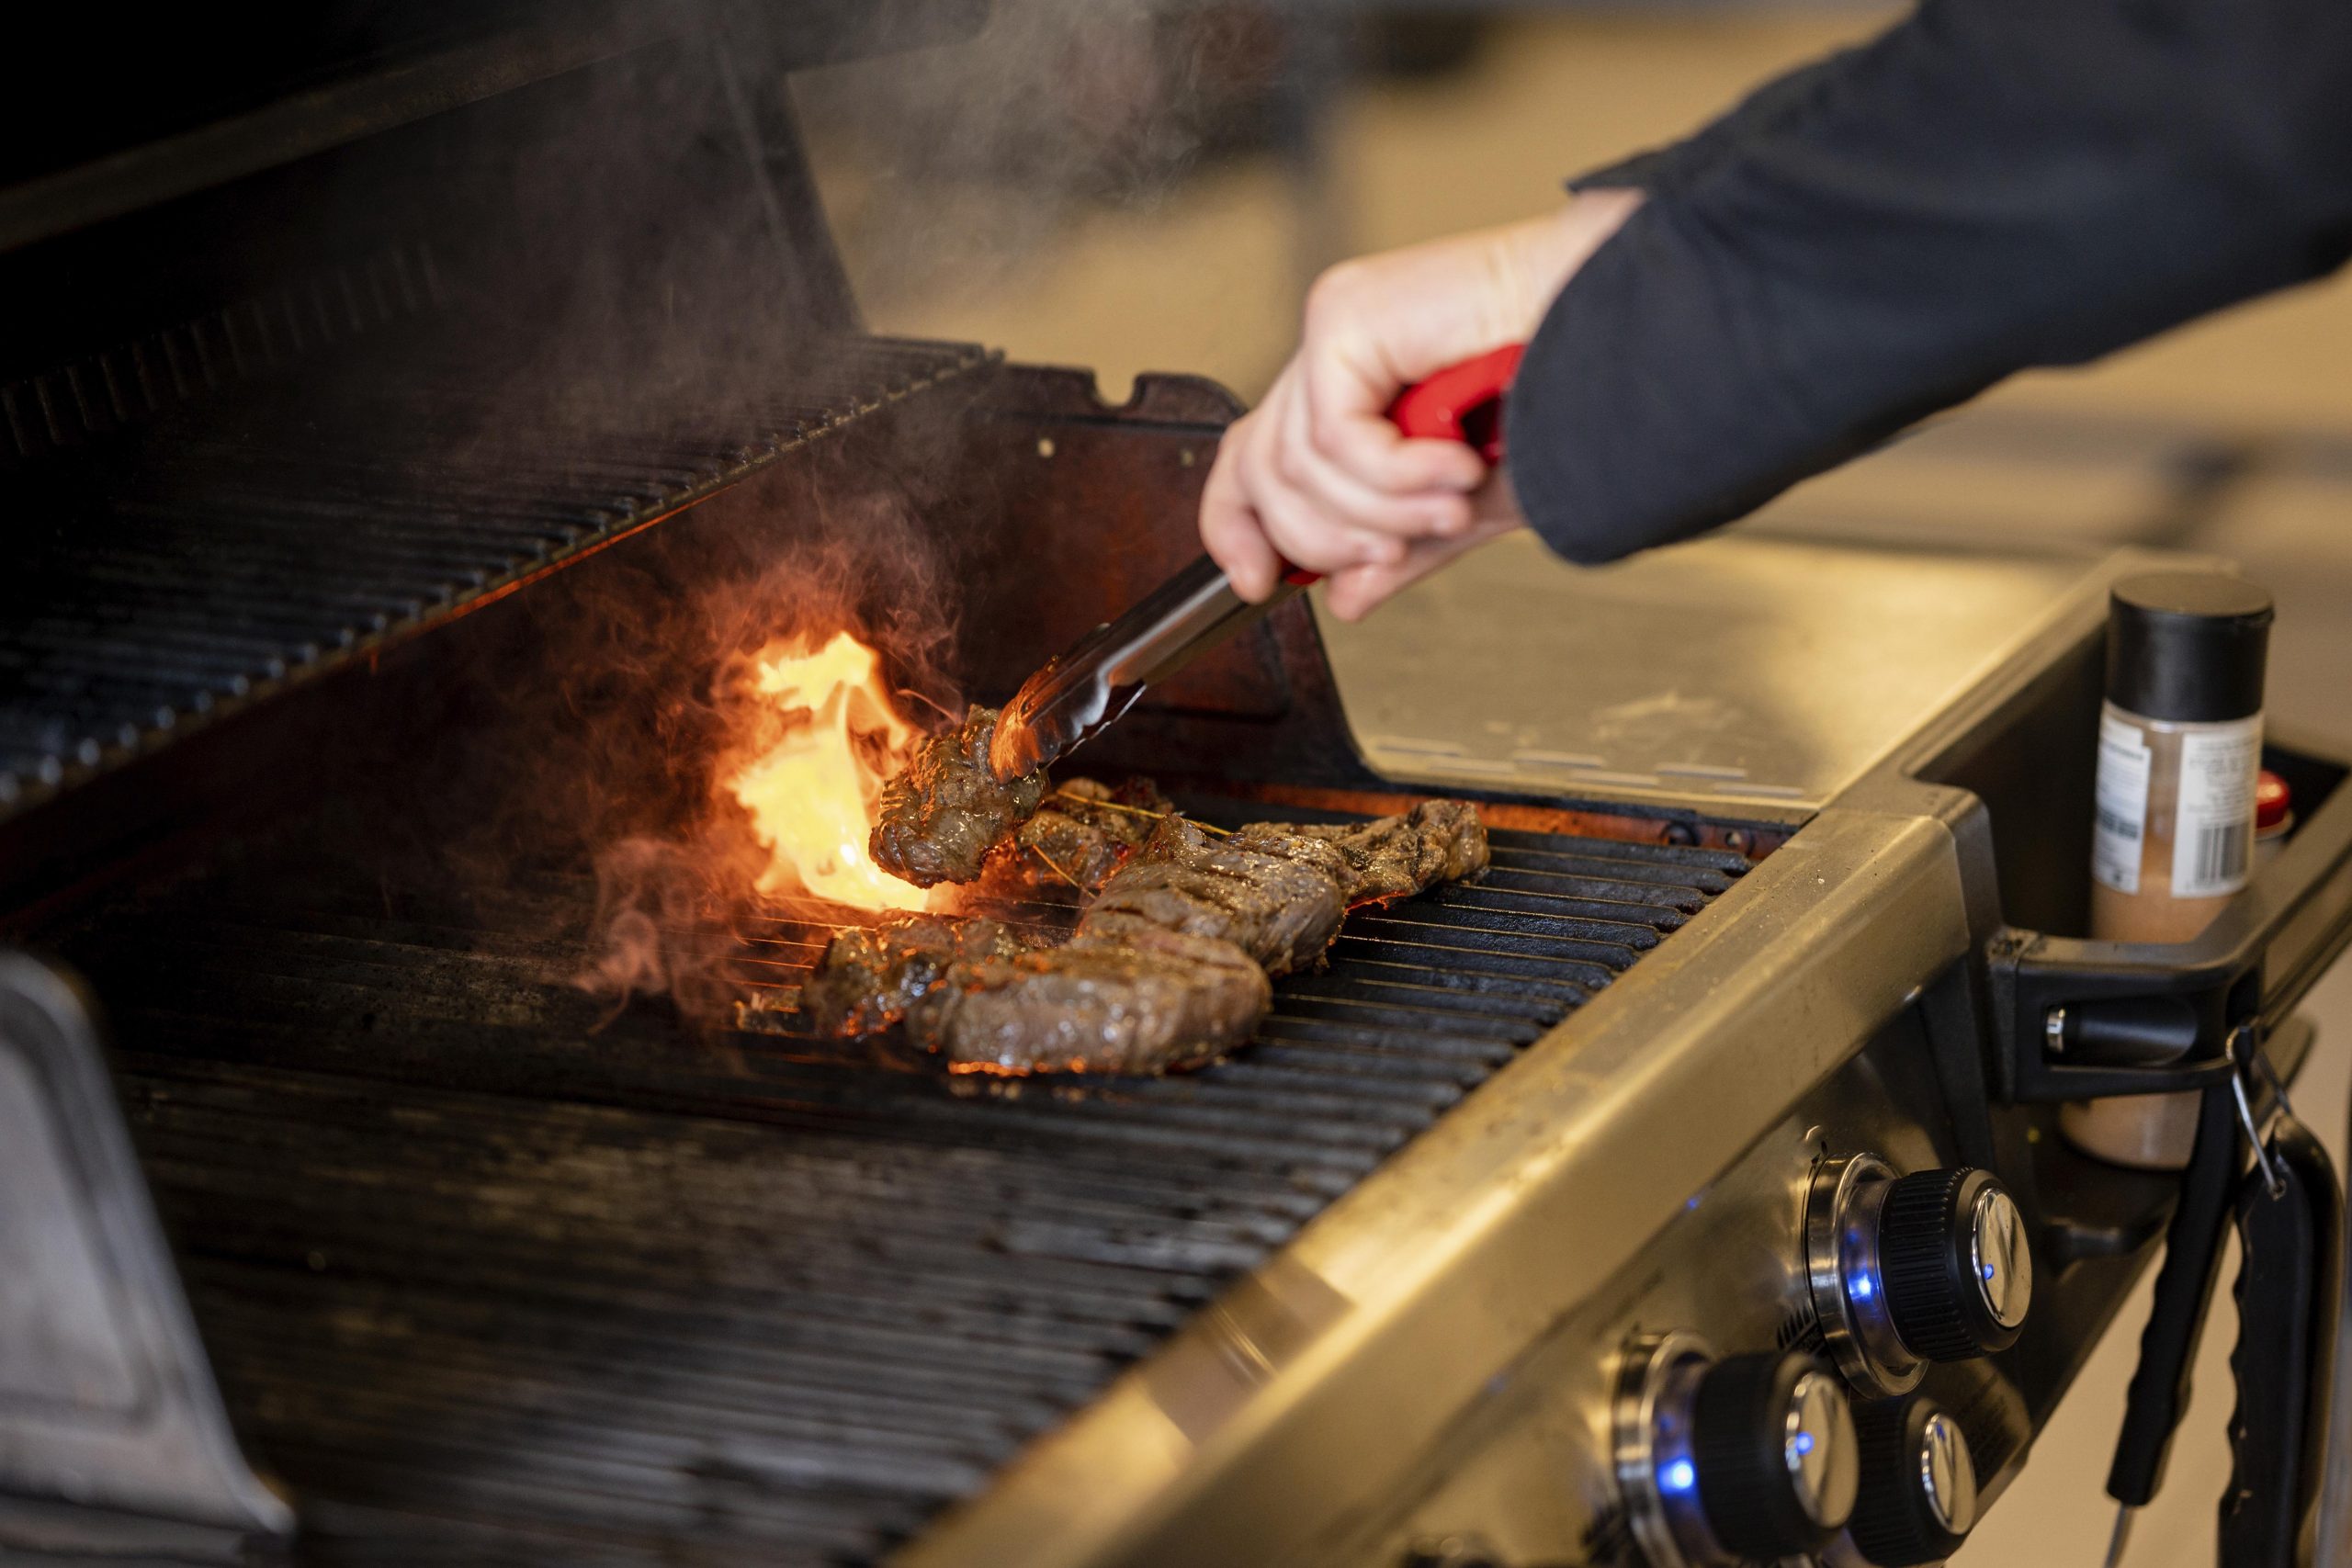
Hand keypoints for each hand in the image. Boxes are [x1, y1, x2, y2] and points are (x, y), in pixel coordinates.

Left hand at [1200, 189, 1642, 620]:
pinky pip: (1334, 435)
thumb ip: (1400, 549)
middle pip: (1261, 471)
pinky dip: (1395, 474)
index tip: (1258, 585)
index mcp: (1357, 383)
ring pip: (1298, 466)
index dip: (1240, 529)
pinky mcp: (1349, 313)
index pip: (1253, 460)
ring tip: (1452, 508)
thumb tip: (1344, 599)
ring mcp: (1338, 325)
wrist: (1624, 327)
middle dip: (1324, 539)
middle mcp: (1337, 348)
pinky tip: (1455, 467)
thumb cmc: (1569, 392)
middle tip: (1394, 554)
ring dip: (1381, 514)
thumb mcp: (1468, 504)